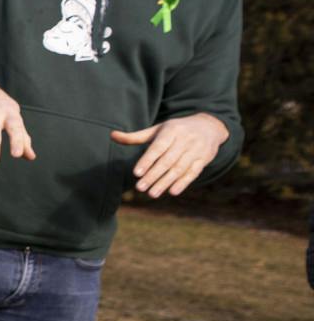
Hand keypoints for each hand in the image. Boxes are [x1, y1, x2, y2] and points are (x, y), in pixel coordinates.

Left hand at [111, 114, 226, 197]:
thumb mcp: (157, 130)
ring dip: (166, 182)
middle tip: (140, 188)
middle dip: (153, 175)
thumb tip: (112, 135)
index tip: (136, 173)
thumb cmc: (176, 130)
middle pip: (168, 160)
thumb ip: (135, 136)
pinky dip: (183, 182)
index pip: (158, 147)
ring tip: (152, 193)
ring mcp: (196, 149)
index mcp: (172, 130)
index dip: (147, 160)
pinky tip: (172, 191)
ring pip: (180, 168)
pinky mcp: (204, 159)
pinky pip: (193, 172)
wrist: (209, 126)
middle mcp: (185, 139)